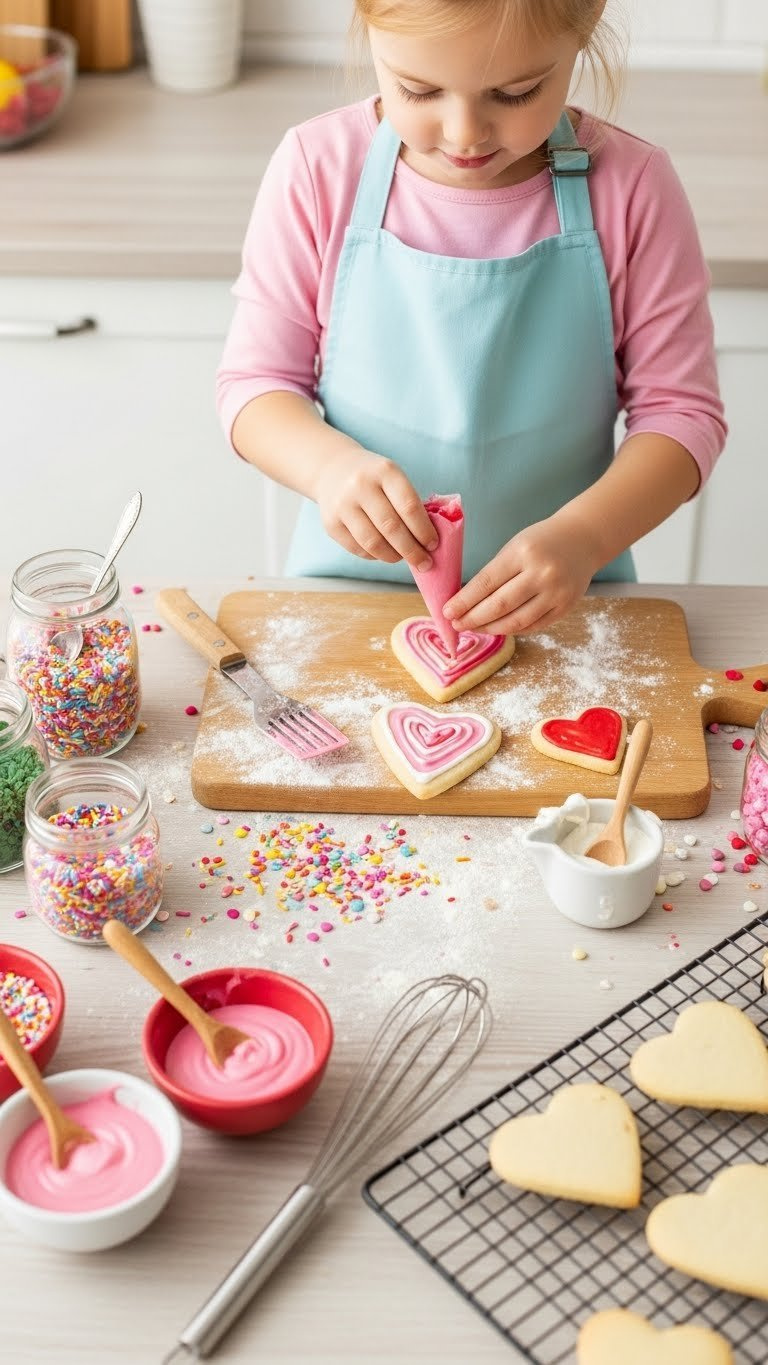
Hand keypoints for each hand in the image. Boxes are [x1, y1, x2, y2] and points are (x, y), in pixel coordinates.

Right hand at [312, 445, 436, 570]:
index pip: (409, 507)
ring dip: (393, 556)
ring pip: (373, 543)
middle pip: (391, 528)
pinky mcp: (331, 523)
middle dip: (412, 551)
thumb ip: (409, 503)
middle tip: (424, 563)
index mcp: (385, 471)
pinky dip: (375, 556)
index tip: (434, 545)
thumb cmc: (374, 479)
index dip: (424, 530)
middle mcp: (361, 486)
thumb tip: (428, 542)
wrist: (333, 470)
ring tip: (403, 558)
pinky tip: (384, 552)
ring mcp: (342, 505)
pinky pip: (358, 549)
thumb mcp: (393, 477)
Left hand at [443, 513, 602, 635]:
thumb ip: (495, 572)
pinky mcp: (565, 607)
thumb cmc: (541, 541)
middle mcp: (541, 573)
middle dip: (473, 618)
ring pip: (516, 621)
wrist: (582, 540)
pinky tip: (498, 628)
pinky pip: (533, 625)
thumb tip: (466, 601)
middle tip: (457, 624)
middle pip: (500, 605)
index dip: (464, 600)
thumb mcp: (515, 546)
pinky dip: (513, 629)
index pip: (486, 582)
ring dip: (491, 628)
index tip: (447, 611)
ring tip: (474, 628)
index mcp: (523, 553)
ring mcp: (556, 593)